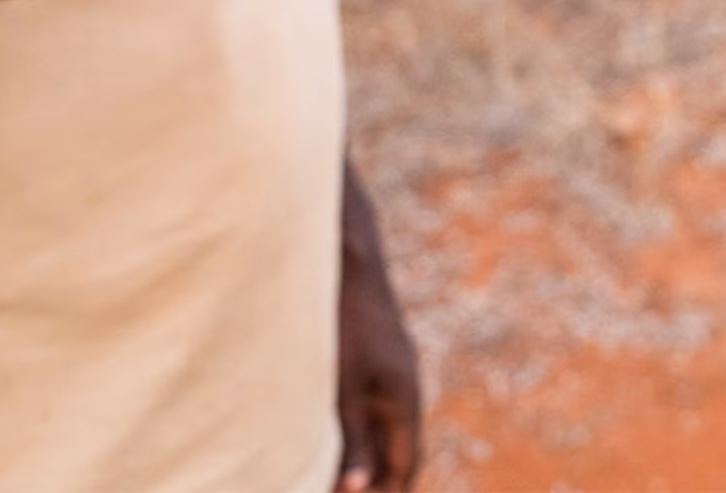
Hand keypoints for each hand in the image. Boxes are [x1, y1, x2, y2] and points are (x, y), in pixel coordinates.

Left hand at [334, 200, 420, 492]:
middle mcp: (403, 384)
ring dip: (359, 452)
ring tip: (327, 472)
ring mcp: (388, 366)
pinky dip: (350, 427)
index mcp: (405, 398)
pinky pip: (366, 402)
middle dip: (373, 478)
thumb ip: (352, 441)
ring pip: (377, 424)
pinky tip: (320, 431)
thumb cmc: (341, 323)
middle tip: (343, 489)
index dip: (389, 492)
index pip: (404, 464)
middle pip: (393, 447)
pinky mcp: (370, 352)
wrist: (345, 256)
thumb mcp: (344, 390)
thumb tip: (358, 489)